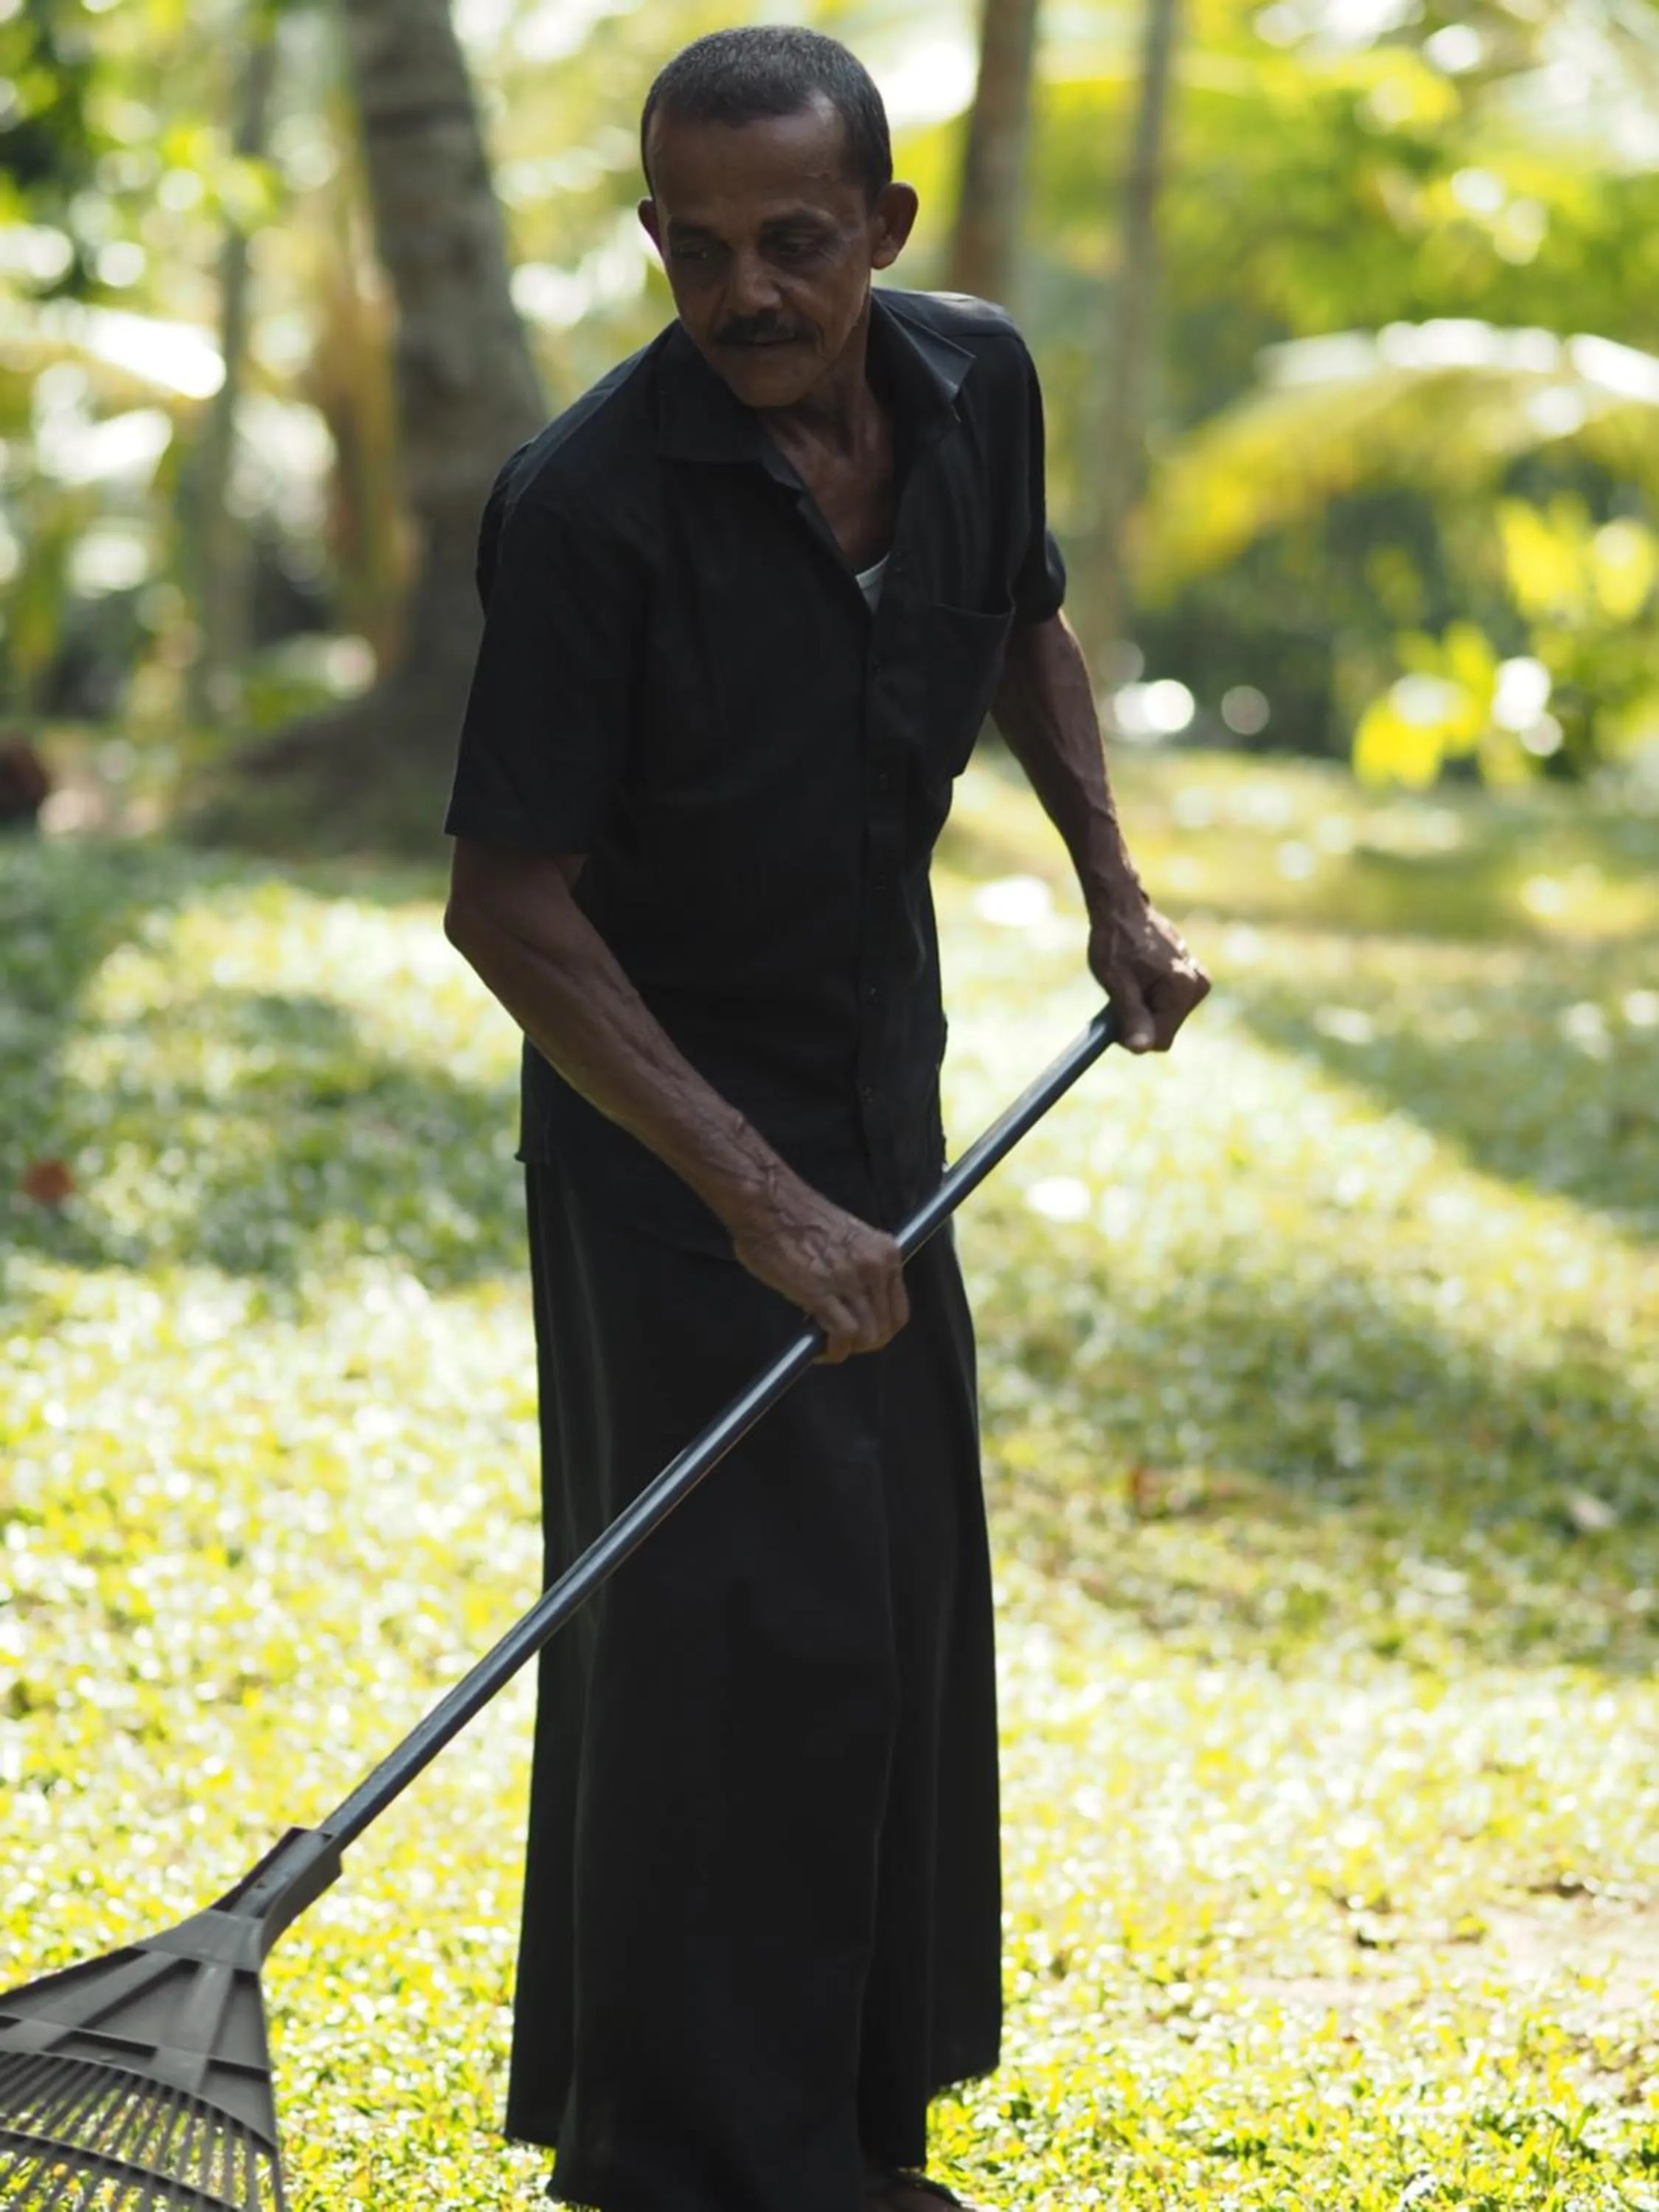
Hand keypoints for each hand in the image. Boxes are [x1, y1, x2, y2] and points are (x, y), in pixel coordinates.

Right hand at [729, 1176, 909, 1362]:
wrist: (769, 1204)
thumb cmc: (797, 1218)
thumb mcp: (848, 1239)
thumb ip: (859, 1267)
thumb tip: (853, 1298)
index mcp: (885, 1252)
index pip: (898, 1309)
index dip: (880, 1329)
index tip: (861, 1334)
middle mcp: (875, 1266)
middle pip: (886, 1327)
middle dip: (864, 1343)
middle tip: (839, 1343)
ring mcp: (851, 1280)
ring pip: (868, 1335)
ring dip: (847, 1348)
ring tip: (825, 1345)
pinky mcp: (823, 1292)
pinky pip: (843, 1335)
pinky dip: (832, 1350)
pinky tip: (817, 1349)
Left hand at [1088, 894, 1209, 1051]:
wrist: (1122, 909)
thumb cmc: (1116, 942)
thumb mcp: (1117, 983)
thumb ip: (1132, 1017)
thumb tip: (1141, 1049)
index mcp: (1184, 988)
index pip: (1160, 1040)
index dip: (1134, 1035)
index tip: (1116, 1015)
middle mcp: (1198, 985)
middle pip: (1164, 1028)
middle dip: (1141, 1018)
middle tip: (1123, 992)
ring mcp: (1197, 980)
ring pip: (1165, 1016)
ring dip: (1145, 1006)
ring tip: (1131, 978)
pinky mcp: (1192, 975)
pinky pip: (1168, 1002)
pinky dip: (1152, 995)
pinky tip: (1141, 974)